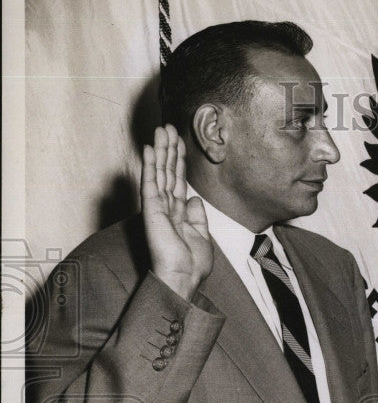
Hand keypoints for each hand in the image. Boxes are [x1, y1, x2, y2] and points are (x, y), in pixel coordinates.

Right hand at [141, 125, 212, 300]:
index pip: (179, 180)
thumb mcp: (202, 235)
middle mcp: (167, 206)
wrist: (184, 276)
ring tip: (161, 130)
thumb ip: (197, 215)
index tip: (179, 142)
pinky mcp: (151, 209)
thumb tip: (195, 199)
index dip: (179, 161)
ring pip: (160, 172)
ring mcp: (158, 206)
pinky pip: (151, 182)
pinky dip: (151, 165)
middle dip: (170, 149)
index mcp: (179, 212)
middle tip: (169, 127)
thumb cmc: (192, 263)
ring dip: (161, 150)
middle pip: (169, 172)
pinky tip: (150, 148)